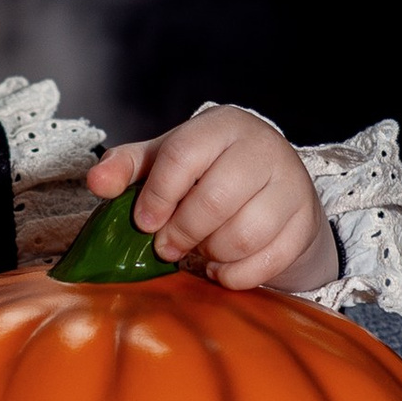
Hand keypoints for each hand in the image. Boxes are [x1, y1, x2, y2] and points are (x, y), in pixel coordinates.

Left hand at [88, 109, 330, 292]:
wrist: (274, 186)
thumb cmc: (209, 171)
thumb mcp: (166, 159)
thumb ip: (127, 168)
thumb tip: (96, 182)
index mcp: (222, 126)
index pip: (183, 155)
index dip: (158, 195)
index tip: (144, 222)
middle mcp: (263, 148)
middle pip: (216, 200)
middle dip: (182, 232)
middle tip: (167, 246)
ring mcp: (291, 185)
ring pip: (243, 235)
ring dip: (211, 253)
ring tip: (200, 250)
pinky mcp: (305, 223)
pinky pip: (265, 262)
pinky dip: (235, 274)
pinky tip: (221, 266)